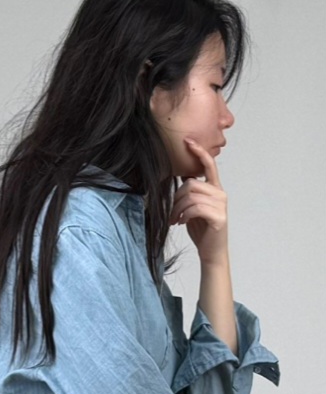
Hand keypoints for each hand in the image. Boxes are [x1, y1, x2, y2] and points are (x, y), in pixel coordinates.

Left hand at [169, 139, 228, 264]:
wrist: (211, 252)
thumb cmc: (202, 230)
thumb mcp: (193, 207)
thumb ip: (190, 192)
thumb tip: (180, 176)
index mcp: (215, 189)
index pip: (209, 165)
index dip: (199, 151)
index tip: (187, 141)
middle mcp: (220, 193)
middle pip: (192, 183)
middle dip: (177, 197)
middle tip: (171, 212)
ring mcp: (221, 205)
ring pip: (191, 196)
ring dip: (178, 208)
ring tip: (174, 219)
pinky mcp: (218, 217)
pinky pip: (195, 208)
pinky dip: (185, 215)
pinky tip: (181, 222)